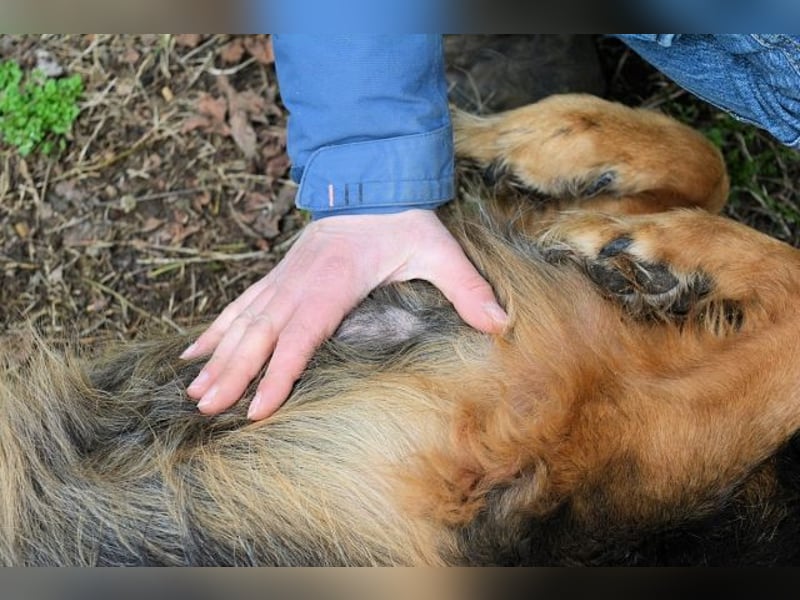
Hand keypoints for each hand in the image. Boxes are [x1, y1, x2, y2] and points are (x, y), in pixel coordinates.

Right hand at [181, 209, 507, 419]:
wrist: (369, 178)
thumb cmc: (401, 218)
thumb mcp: (438, 249)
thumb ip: (466, 287)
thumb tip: (500, 323)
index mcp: (333, 282)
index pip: (302, 335)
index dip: (279, 373)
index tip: (257, 409)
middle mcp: (298, 282)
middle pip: (259, 333)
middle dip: (232, 372)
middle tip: (205, 409)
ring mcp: (283, 278)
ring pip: (241, 321)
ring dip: (217, 357)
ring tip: (193, 392)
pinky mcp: (278, 275)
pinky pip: (239, 305)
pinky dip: (215, 329)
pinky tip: (195, 351)